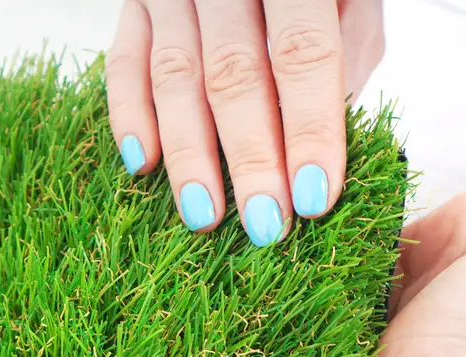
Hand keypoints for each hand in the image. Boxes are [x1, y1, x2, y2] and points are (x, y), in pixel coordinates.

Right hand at [105, 0, 384, 244]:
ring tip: (205, 215)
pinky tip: (143, 165)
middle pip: (234, 77)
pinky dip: (129, 116)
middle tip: (264, 225)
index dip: (309, 130)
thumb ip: (341, 56)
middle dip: (250, 160)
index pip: (303, 55)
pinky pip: (123, 64)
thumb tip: (319, 146)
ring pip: (174, 79)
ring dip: (190, 156)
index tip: (312, 199)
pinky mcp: (135, 2)